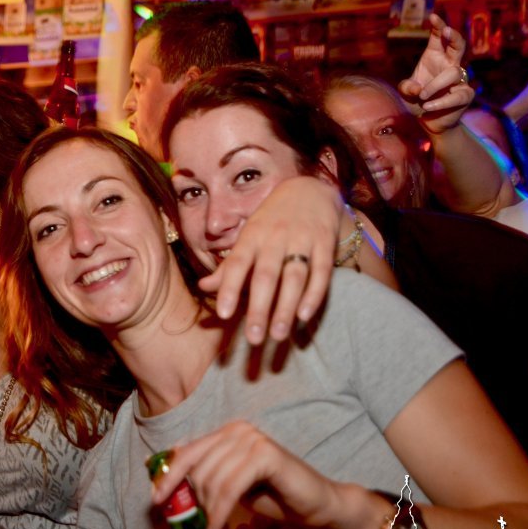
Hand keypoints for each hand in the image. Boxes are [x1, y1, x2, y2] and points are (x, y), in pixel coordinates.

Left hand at [151, 421, 342, 528]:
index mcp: (226, 433)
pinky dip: (220, 513)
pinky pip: (230, 488)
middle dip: (196, 503)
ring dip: (209, 514)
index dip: (168, 477)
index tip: (156, 501)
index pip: (186, 452)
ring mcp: (252, 439)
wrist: (316, 505)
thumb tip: (166, 485)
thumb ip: (206, 480)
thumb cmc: (274, 497)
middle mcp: (237, 430)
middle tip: (205, 528)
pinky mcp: (265, 455)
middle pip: (197, 468)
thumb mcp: (231, 487)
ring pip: (212, 480)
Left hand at [199, 176, 341, 343]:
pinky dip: (314, 294)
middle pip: (265, 275)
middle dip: (259, 308)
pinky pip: (321, 271)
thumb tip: (203, 288)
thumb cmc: (271, 220)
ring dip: (286, 307)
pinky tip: (305, 315)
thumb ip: (229, 266)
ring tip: (279, 335)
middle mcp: (274, 237)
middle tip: (253, 339)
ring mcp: (301, 239)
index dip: (229, 288)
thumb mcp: (248, 238)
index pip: (237, 264)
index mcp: (251, 236)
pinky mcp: (325, 242)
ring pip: (294, 276)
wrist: (309, 189)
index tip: (223, 315)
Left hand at [397, 14, 474, 134]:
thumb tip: (417, 89)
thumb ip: (407, 87)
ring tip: (421, 96)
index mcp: (435, 57)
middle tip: (446, 32)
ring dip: (435, 85)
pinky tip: (427, 107)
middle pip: (458, 45)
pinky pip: (457, 95)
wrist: (428, 121)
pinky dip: (440, 102)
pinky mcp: (465, 95)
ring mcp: (459, 79)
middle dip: (453, 36)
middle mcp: (449, 64)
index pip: (438, 37)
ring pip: (453, 73)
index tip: (432, 17)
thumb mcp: (406, 92)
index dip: (438, 26)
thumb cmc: (417, 100)